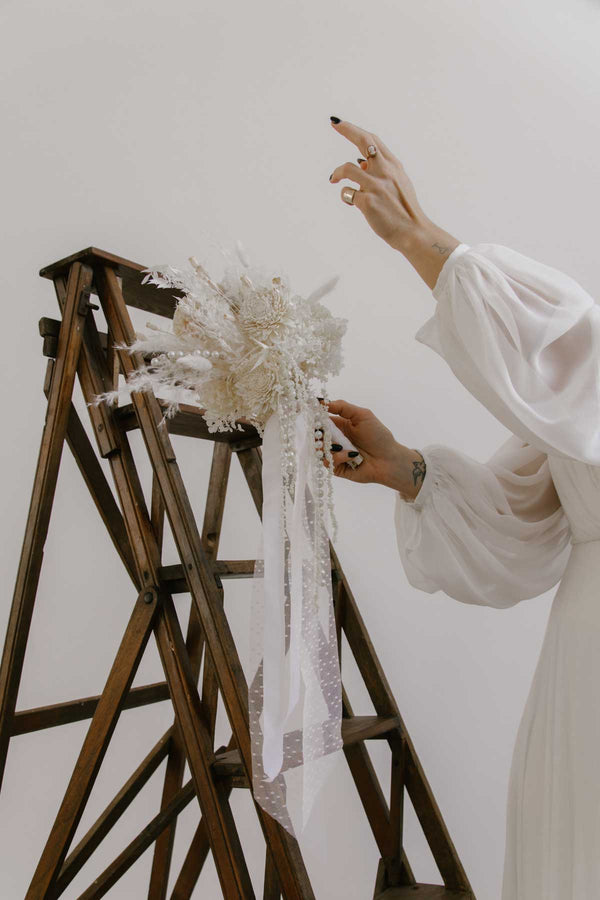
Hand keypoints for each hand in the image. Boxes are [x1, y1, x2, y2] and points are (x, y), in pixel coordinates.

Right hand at [320, 398, 423, 498]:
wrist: (389, 460)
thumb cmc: (378, 436)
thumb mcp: (362, 415)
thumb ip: (342, 407)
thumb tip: (321, 400)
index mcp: (340, 426)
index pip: (321, 420)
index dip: (315, 417)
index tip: (311, 414)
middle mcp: (336, 440)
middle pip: (316, 435)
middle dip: (318, 433)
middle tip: (323, 432)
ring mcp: (335, 454)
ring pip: (319, 449)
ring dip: (328, 446)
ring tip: (340, 445)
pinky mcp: (337, 468)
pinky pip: (328, 461)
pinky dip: (339, 457)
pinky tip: (352, 456)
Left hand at [328, 116, 460, 287]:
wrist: (414, 232)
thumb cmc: (404, 211)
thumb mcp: (399, 185)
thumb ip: (382, 172)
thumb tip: (361, 163)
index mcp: (394, 165)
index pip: (373, 140)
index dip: (355, 130)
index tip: (340, 124)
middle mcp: (386, 171)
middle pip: (363, 141)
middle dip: (347, 129)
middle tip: (334, 123)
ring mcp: (376, 186)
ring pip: (347, 169)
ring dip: (337, 173)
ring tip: (333, 178)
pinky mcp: (368, 202)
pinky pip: (347, 193)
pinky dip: (346, 196)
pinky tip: (351, 202)